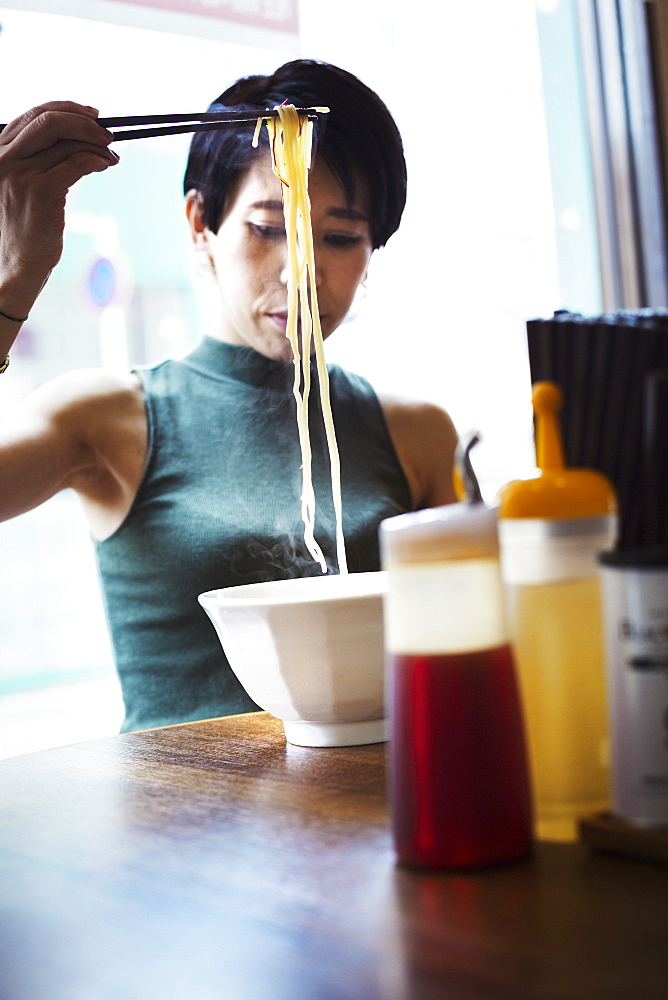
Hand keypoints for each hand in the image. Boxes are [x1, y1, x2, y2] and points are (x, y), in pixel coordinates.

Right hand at [0, 101, 118, 293]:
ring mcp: (20, 174)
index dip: (66, 109)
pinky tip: (105, 164)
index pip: (33, 115)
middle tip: (107, 133)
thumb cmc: (27, 227)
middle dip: (84, 120)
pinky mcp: (40, 191)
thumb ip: (39, 159)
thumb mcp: (25, 185)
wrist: (18, 263)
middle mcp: (4, 158)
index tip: (91, 115)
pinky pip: (76, 163)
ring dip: (96, 144)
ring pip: (66, 141)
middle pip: (48, 119)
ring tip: (111, 155)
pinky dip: (96, 159)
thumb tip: (80, 137)